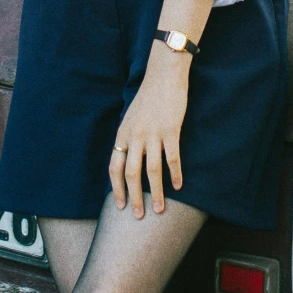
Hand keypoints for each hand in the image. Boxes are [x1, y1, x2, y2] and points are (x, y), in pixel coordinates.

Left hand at [109, 55, 189, 217]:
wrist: (164, 75)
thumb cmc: (149, 97)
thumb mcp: (132, 117)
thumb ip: (130, 138)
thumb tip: (129, 159)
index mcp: (123, 134)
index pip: (114, 167)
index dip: (116, 188)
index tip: (120, 205)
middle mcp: (135, 136)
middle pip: (131, 173)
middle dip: (134, 197)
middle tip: (139, 216)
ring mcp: (153, 134)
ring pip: (151, 171)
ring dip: (155, 192)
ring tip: (159, 209)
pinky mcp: (171, 131)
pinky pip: (172, 158)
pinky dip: (175, 174)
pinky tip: (178, 187)